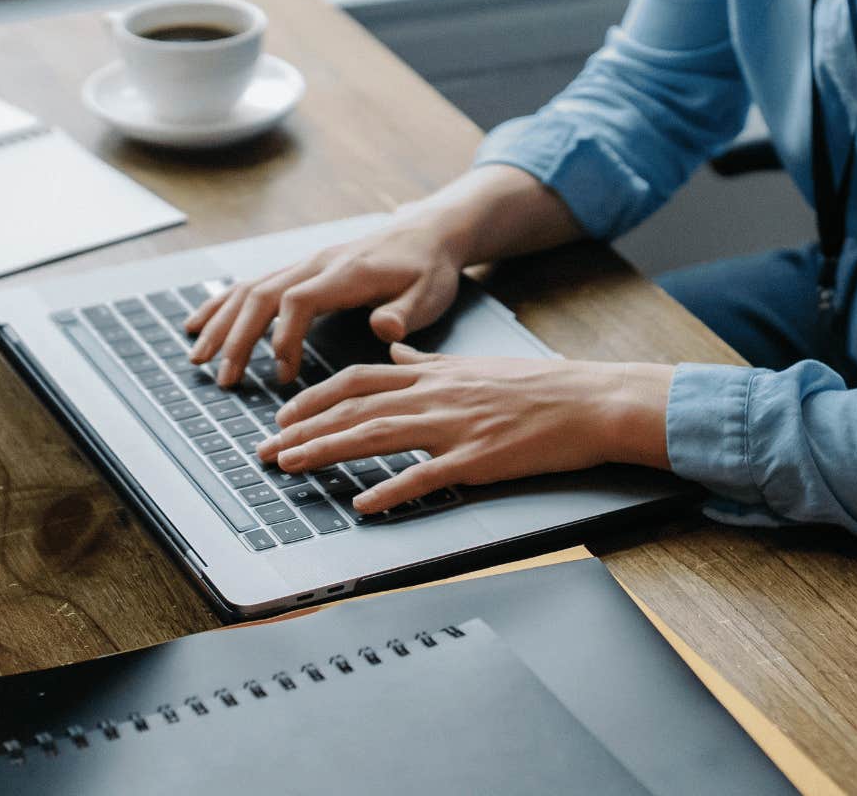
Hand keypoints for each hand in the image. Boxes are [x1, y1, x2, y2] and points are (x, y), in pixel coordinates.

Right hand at [183, 217, 466, 385]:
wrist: (428, 232)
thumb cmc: (429, 268)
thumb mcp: (430, 293)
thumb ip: (405, 313)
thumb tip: (384, 330)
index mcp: (346, 273)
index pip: (298, 300)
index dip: (283, 336)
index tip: (282, 373)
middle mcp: (317, 264)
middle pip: (262, 295)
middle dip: (237, 338)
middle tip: (224, 379)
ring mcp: (305, 265)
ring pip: (251, 289)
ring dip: (222, 324)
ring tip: (199, 358)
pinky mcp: (302, 270)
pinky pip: (254, 285)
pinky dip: (223, 305)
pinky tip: (200, 325)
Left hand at [257, 343, 672, 514]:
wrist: (591, 400)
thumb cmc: (539, 386)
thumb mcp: (474, 364)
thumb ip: (429, 360)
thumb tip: (396, 349)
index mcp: (434, 372)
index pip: (358, 379)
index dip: (314, 397)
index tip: (284, 415)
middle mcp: (436, 394)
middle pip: (354, 409)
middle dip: (303, 429)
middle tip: (265, 450)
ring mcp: (455, 426)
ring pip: (376, 436)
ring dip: (327, 452)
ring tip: (291, 467)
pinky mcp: (478, 459)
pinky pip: (425, 477)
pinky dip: (391, 491)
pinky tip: (363, 506)